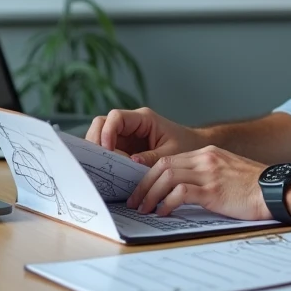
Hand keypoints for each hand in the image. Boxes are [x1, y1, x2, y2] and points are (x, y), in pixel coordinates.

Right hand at [85, 107, 204, 165]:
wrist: (195, 149)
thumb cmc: (187, 146)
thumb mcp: (172, 153)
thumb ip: (152, 157)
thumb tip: (131, 162)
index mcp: (143, 119)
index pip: (115, 117)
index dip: (107, 131)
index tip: (107, 150)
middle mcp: (130, 125)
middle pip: (101, 125)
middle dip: (96, 142)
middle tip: (97, 162)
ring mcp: (125, 137)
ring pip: (100, 138)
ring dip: (98, 152)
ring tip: (101, 169)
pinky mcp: (124, 149)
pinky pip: (107, 151)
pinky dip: (104, 160)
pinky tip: (107, 173)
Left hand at [125, 145, 269, 220]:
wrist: (276, 190)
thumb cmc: (255, 188)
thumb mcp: (228, 174)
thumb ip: (207, 177)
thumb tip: (184, 193)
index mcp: (208, 154)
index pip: (169, 160)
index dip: (150, 175)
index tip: (141, 189)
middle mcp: (206, 159)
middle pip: (162, 166)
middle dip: (144, 184)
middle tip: (135, 201)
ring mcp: (209, 173)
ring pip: (167, 177)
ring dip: (150, 194)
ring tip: (144, 209)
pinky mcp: (213, 190)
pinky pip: (180, 193)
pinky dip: (167, 203)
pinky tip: (163, 213)